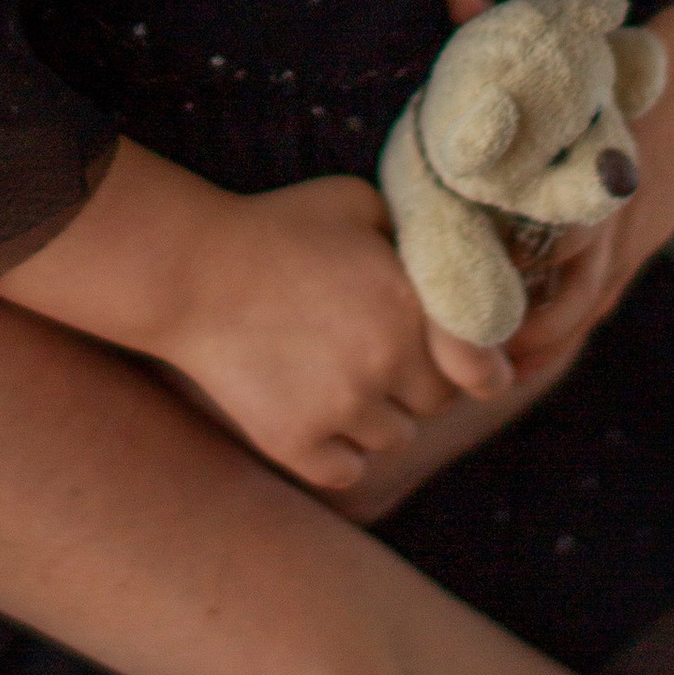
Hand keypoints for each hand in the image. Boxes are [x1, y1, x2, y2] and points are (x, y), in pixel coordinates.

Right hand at [164, 174, 508, 493]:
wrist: (188, 271)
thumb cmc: (276, 226)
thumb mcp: (358, 203)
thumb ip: (416, 236)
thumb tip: (455, 262)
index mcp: (411, 302)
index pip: (484, 371)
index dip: (478, 369)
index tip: (467, 368)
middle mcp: (386, 360)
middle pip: (436, 404)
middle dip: (417, 383)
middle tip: (376, 354)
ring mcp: (341, 408)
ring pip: (393, 440)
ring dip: (376, 417)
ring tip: (335, 376)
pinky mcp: (296, 443)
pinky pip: (347, 471)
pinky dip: (336, 452)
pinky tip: (313, 413)